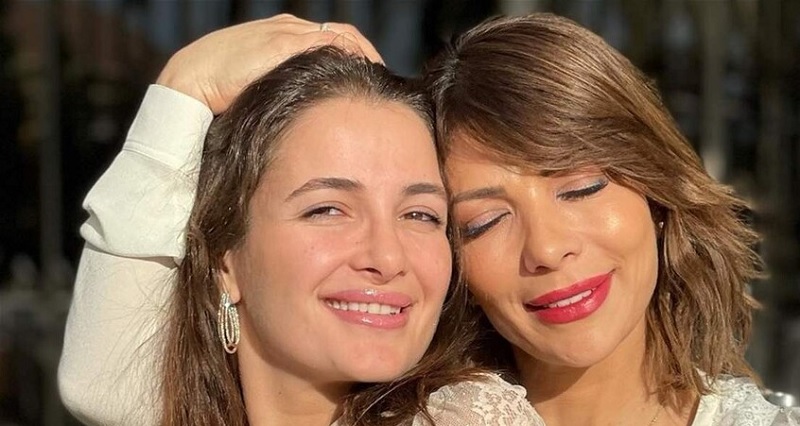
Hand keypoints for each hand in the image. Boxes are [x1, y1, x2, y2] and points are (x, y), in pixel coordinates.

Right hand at [156, 14, 381, 113]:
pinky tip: (362, 75)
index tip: (371, 80)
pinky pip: (329, 43)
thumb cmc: (220, 95)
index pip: (332, 39)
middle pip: (344, 34)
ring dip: (363, 56)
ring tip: (378, 80)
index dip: (356, 57)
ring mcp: (286, 33)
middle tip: (384, 81)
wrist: (190, 83)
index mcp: (283, 36)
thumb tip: (309, 121)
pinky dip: (350, 56)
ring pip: (341, 36)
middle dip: (366, 56)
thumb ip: (285, 95)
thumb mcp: (261, 94)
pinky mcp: (283, 43)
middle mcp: (288, 29)